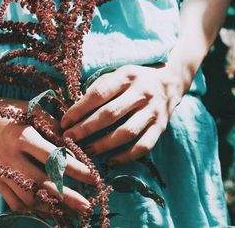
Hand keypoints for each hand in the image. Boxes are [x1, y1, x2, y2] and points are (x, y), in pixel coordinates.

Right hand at [0, 96, 93, 215]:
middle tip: (86, 206)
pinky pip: (13, 202)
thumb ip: (52, 125)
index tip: (93, 177)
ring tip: (71, 212)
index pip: (51, 157)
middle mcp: (10, 157)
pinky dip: (31, 209)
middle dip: (66, 197)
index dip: (73, 169)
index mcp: (21, 137)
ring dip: (50, 207)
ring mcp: (1, 171)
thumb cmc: (7, 111)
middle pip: (40, 183)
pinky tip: (47, 209)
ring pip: (27, 197)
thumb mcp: (29, 109)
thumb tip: (73, 143)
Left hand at [61, 64, 183, 164]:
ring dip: (103, 145)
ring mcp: (153, 111)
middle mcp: (141, 92)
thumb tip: (76, 112)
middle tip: (69, 139)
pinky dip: (126, 156)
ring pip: (126, 132)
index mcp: (126, 76)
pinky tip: (110, 161)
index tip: (64, 122)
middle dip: (86, 129)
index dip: (79, 110)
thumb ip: (100, 88)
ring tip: (86, 151)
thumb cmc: (135, 79)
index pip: (98, 94)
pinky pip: (143, 146)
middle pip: (110, 114)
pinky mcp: (161, 127)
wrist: (170, 80)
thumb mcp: (118, 74)